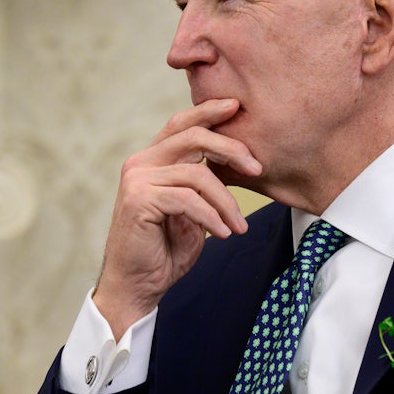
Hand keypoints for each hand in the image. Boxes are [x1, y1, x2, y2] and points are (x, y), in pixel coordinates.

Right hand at [94, 99, 262, 339]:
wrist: (137, 286)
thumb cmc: (165, 250)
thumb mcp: (191, 210)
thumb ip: (201, 182)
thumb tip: (234, 160)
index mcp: (151, 160)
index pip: (181, 124)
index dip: (209, 111)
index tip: (237, 107)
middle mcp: (140, 163)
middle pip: (193, 137)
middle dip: (231, 149)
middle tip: (257, 169)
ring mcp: (137, 179)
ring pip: (197, 174)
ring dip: (226, 202)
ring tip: (238, 225)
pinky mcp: (139, 200)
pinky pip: (188, 200)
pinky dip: (211, 217)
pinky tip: (222, 233)